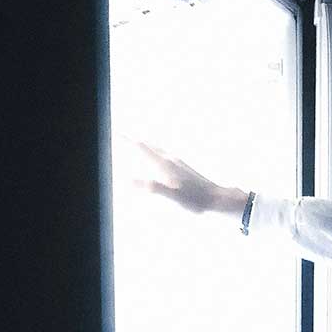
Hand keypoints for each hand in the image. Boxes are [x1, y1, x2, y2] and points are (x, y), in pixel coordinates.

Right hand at [130, 140, 247, 217]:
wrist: (216, 198)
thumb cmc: (195, 199)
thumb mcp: (172, 196)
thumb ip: (153, 187)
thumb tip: (129, 180)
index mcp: (165, 165)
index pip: (142, 148)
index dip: (127, 140)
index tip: (116, 132)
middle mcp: (171, 160)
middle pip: (149, 146)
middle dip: (134, 140)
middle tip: (121, 134)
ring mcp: (178, 162)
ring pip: (157, 149)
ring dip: (146, 145)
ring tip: (138, 142)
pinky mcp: (184, 167)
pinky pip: (164, 155)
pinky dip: (155, 152)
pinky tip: (159, 157)